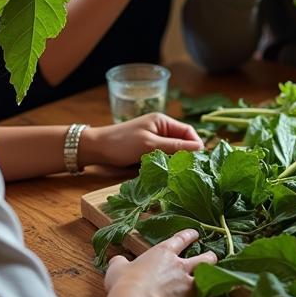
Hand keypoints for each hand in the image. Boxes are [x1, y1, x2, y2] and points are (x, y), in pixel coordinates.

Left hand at [79, 113, 204, 168]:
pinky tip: (166, 175)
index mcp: (163, 121)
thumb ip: (174, 146)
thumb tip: (200, 149)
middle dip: (186, 156)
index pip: (188, 132)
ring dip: (175, 162)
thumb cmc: (121, 143)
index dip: (196, 145)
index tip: (199, 162)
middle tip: (189, 172)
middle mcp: (161, 129)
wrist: (96, 149)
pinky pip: (163, 158)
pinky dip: (165, 165)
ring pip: (173, 152)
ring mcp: (154, 140)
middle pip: (183, 142)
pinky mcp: (147, 151)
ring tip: (178, 175)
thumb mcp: (149, 144)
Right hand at [104, 228, 216, 296]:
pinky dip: (210, 291)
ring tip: (218, 272)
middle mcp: (178, 264)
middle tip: (212, 254)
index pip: (180, 239)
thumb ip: (121, 262)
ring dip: (213, 271)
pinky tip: (214, 292)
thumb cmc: (125, 282)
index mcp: (162, 252)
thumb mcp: (117, 268)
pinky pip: (206, 292)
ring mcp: (186, 280)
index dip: (189, 236)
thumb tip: (119, 261)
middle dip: (208, 255)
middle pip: (201, 256)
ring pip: (208, 272)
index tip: (195, 234)